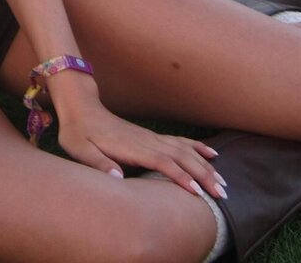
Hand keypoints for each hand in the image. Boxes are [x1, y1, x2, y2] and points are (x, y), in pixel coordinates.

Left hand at [55, 98, 224, 199]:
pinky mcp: (150, 136)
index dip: (180, 177)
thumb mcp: (79, 148)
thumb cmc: (77, 132)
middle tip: (221, 194)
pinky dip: (197, 147)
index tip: (197, 192)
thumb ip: (97, 163)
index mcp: (131, 147)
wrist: (80, 107)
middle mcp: (146, 141)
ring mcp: (150, 137)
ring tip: (223, 182)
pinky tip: (212, 153)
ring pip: (184, 150)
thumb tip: (117, 178)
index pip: (162, 162)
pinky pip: (179, 141)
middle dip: (203, 175)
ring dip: (205, 165)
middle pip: (181, 157)